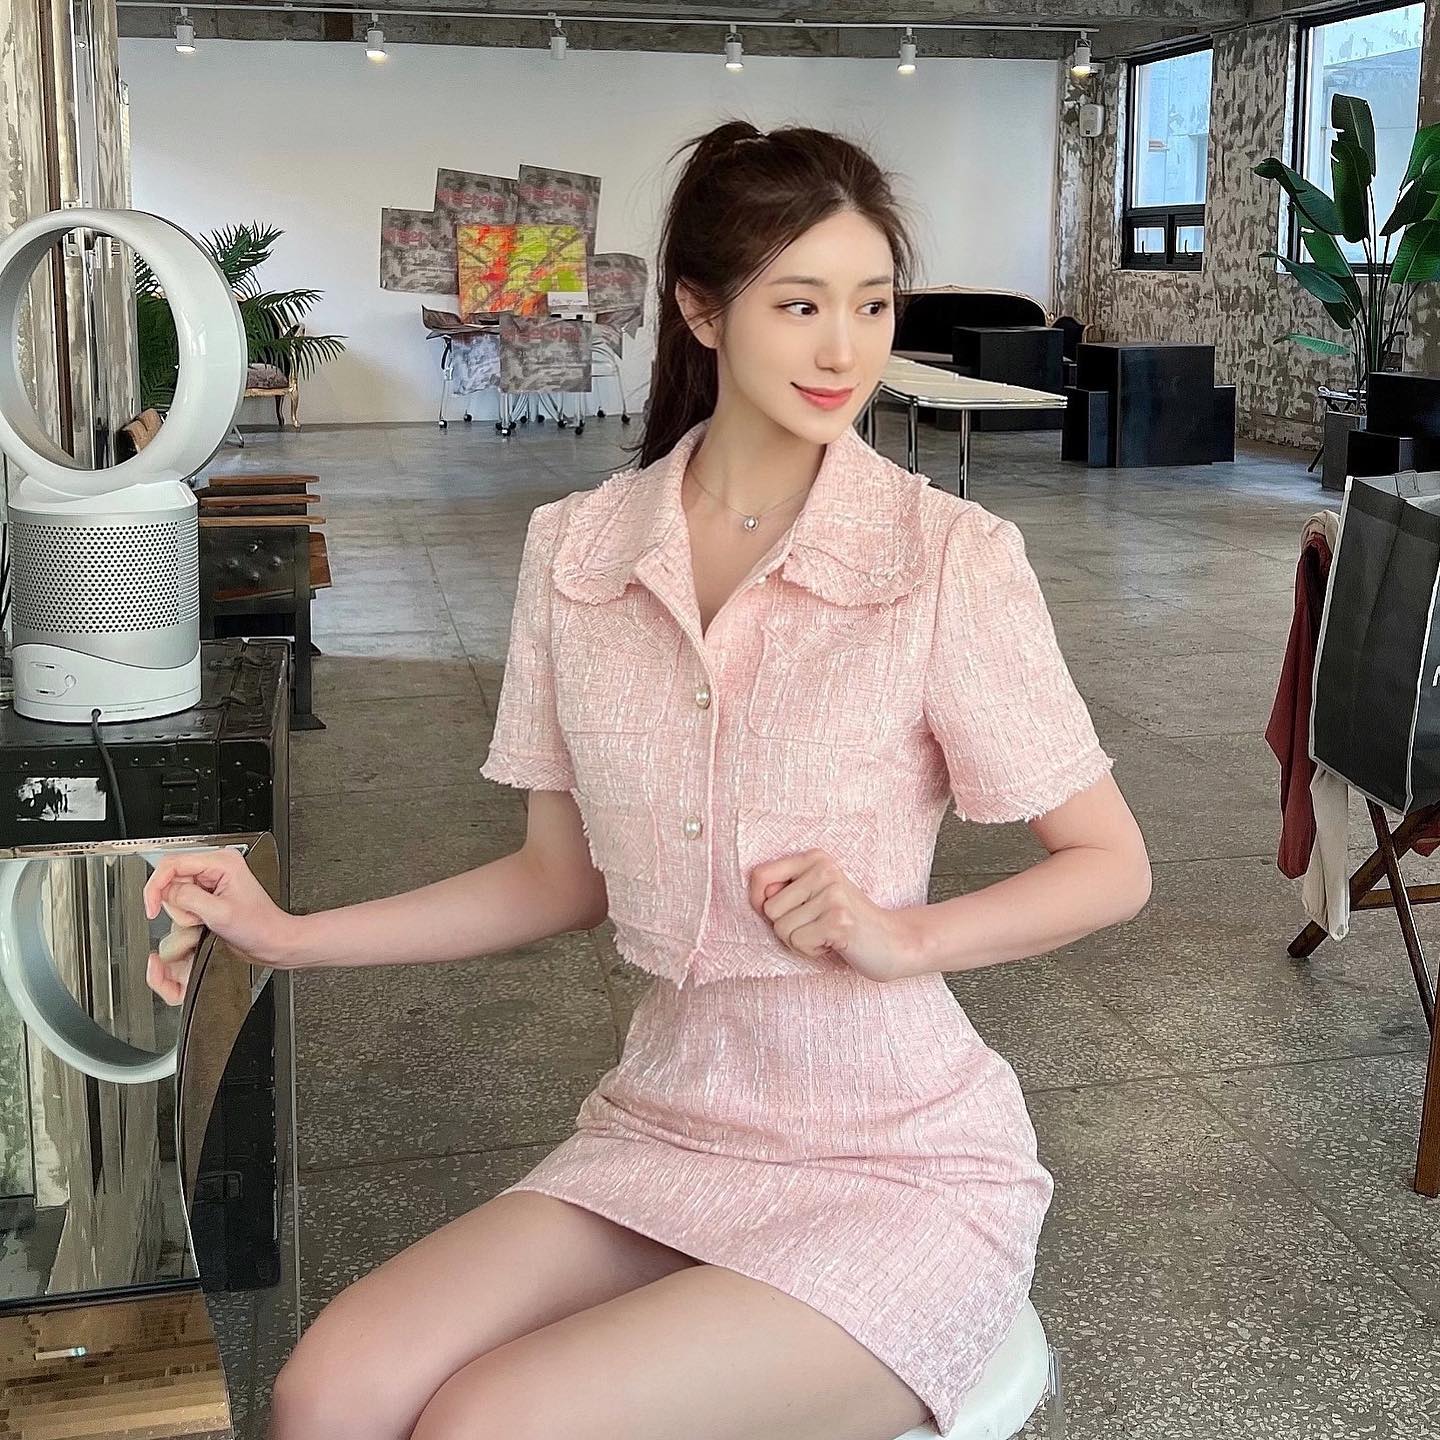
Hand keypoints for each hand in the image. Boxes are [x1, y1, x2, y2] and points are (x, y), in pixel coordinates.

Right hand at [142, 847, 298, 997]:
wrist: (272, 940)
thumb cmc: (258, 926)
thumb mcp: (219, 913)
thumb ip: (187, 899)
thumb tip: (165, 892)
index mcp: (222, 862)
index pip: (172, 864)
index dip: (156, 886)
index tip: (150, 907)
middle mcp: (216, 867)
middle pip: (171, 878)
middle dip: (176, 903)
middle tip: (195, 918)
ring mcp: (212, 880)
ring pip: (175, 892)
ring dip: (183, 912)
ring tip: (205, 920)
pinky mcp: (209, 894)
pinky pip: (183, 903)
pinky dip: (187, 915)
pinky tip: (204, 921)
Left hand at [745, 847, 916, 983]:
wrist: (890, 940)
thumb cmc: (842, 919)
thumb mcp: (813, 895)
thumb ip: (783, 890)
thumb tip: (757, 899)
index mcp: (815, 859)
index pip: (760, 874)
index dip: (756, 900)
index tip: (774, 914)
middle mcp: (824, 870)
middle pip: (769, 909)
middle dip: (786, 927)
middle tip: (815, 926)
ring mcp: (833, 894)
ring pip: (781, 928)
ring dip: (799, 941)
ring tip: (824, 934)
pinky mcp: (839, 920)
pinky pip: (798, 942)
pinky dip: (811, 951)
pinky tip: (832, 943)